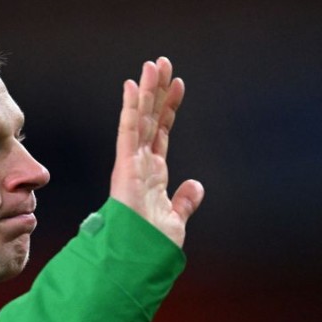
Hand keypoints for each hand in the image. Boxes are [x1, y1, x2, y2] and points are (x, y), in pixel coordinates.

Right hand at [110, 57, 203, 247]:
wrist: (140, 259)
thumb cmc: (152, 246)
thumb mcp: (176, 219)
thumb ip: (184, 201)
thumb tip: (196, 185)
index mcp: (153, 174)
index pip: (162, 133)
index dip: (169, 108)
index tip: (178, 84)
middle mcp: (141, 165)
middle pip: (151, 119)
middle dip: (157, 91)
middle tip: (163, 62)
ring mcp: (132, 164)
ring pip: (141, 119)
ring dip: (147, 91)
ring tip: (154, 64)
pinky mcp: (125, 167)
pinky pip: (129, 131)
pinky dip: (131, 108)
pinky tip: (133, 85)